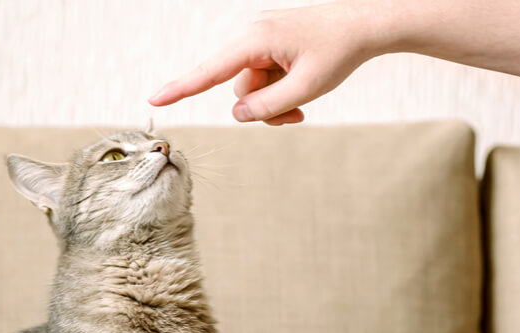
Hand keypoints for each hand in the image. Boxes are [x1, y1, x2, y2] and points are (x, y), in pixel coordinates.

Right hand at [148, 2, 380, 124]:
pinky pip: (265, 79)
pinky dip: (281, 92)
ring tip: (304, 104)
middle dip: (264, 109)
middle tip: (297, 118)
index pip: (210, 70)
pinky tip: (303, 91)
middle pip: (239, 89)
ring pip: (253, 89)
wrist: (364, 26)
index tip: (155, 99)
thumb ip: (268, 106)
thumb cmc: (338, 51)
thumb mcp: (305, 87)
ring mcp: (262, 42)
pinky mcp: (272, 47)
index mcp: (256, 40)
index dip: (181, 88)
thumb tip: (238, 115)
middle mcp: (253, 37)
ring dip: (276, 103)